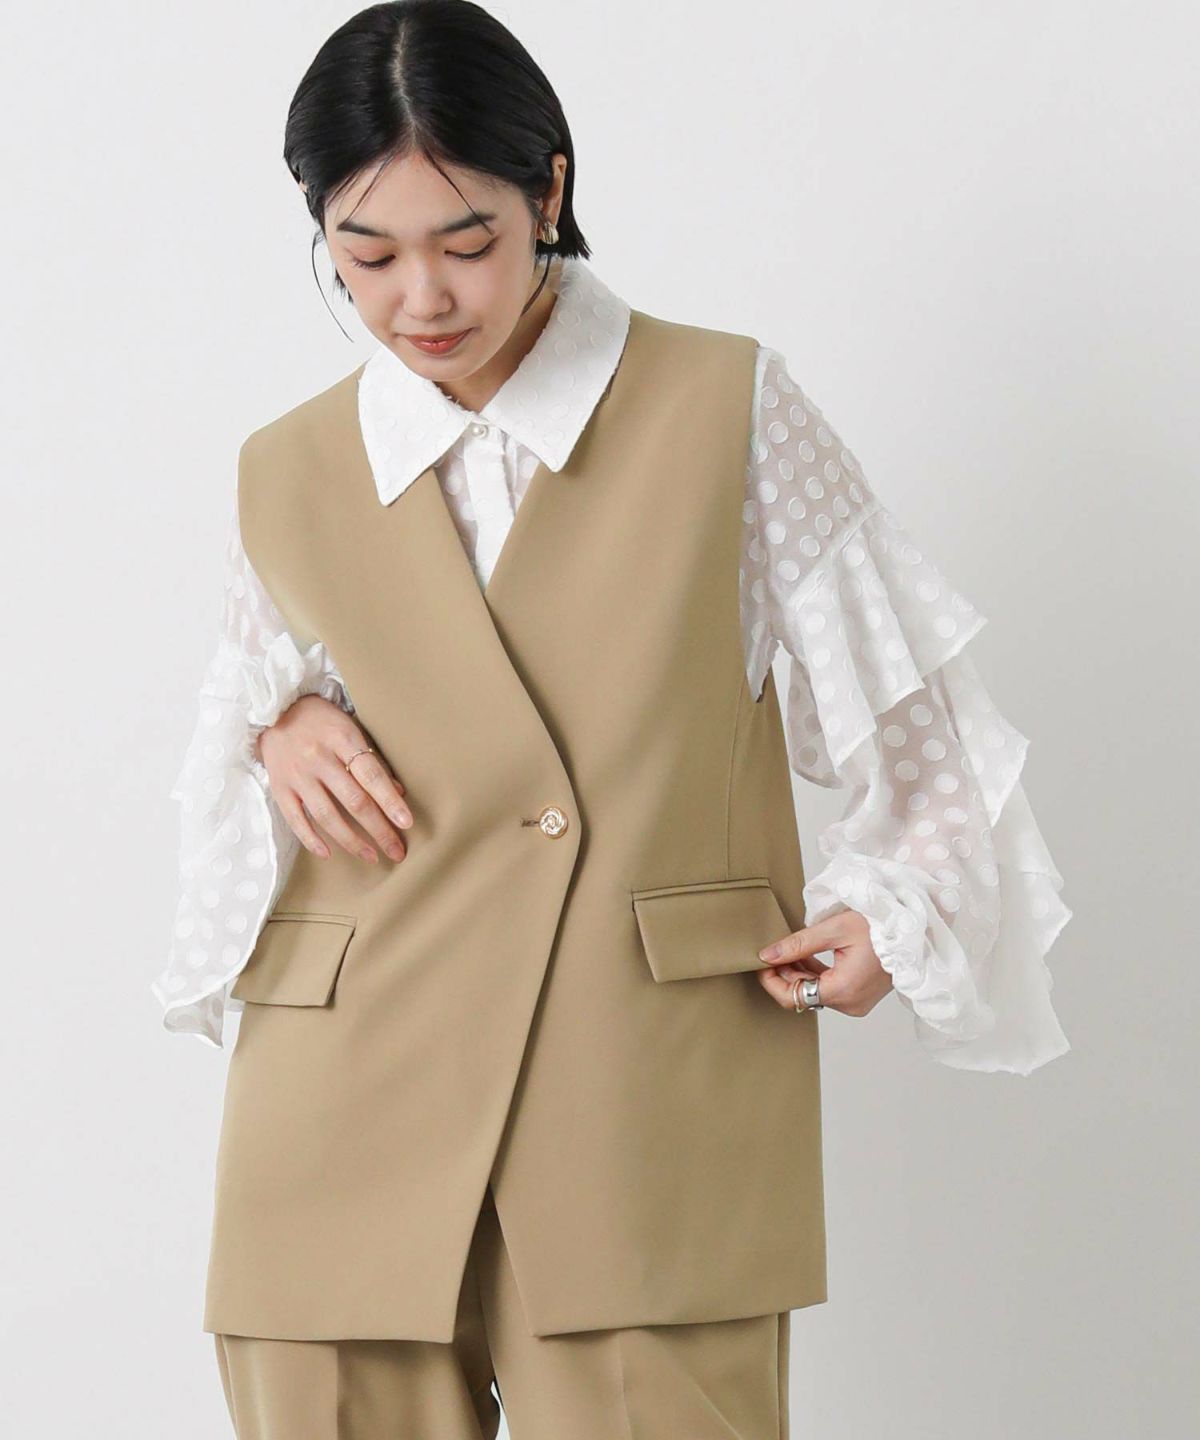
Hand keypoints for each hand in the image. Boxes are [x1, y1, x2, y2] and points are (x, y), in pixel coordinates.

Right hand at [256, 694, 412, 863]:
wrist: (274, 709)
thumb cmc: (321, 720)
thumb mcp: (350, 728)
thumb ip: (371, 760)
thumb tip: (398, 793)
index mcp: (342, 739)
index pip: (372, 776)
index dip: (390, 801)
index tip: (407, 823)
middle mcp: (319, 758)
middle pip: (354, 800)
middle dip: (379, 829)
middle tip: (396, 851)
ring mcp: (298, 775)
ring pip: (327, 815)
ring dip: (351, 841)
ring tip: (371, 856)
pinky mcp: (280, 787)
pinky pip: (296, 820)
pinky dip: (311, 839)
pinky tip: (329, 853)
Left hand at [755, 910, 893, 1017]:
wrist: (913, 929)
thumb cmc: (880, 925)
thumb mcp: (834, 929)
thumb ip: (798, 944)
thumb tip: (767, 955)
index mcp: (842, 990)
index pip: (792, 997)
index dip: (771, 981)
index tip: (761, 962)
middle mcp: (850, 1004)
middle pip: (802, 997)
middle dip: (784, 974)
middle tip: (773, 951)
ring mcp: (857, 1002)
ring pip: (814, 993)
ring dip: (799, 973)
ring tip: (791, 949)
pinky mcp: (860, 996)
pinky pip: (829, 990)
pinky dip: (815, 974)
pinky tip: (807, 955)